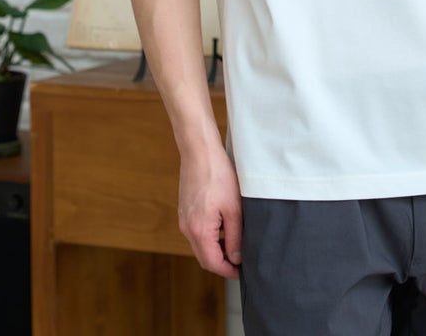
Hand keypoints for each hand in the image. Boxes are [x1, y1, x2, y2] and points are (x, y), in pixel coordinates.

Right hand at [178, 145, 242, 278]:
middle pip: (204, 257)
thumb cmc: (218, 176)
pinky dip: (210, 236)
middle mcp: (187, 228)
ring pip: (200, 245)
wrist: (200, 152)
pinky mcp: (185, 211)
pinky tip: (224, 226)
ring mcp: (184, 219)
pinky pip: (197, 232)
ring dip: (216, 249)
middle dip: (222, 262)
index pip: (212, 263)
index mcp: (199, 230)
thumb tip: (235, 258)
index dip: (228, 271)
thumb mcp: (234, 208)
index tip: (242, 272)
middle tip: (241, 260)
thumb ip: (234, 237)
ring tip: (236, 242)